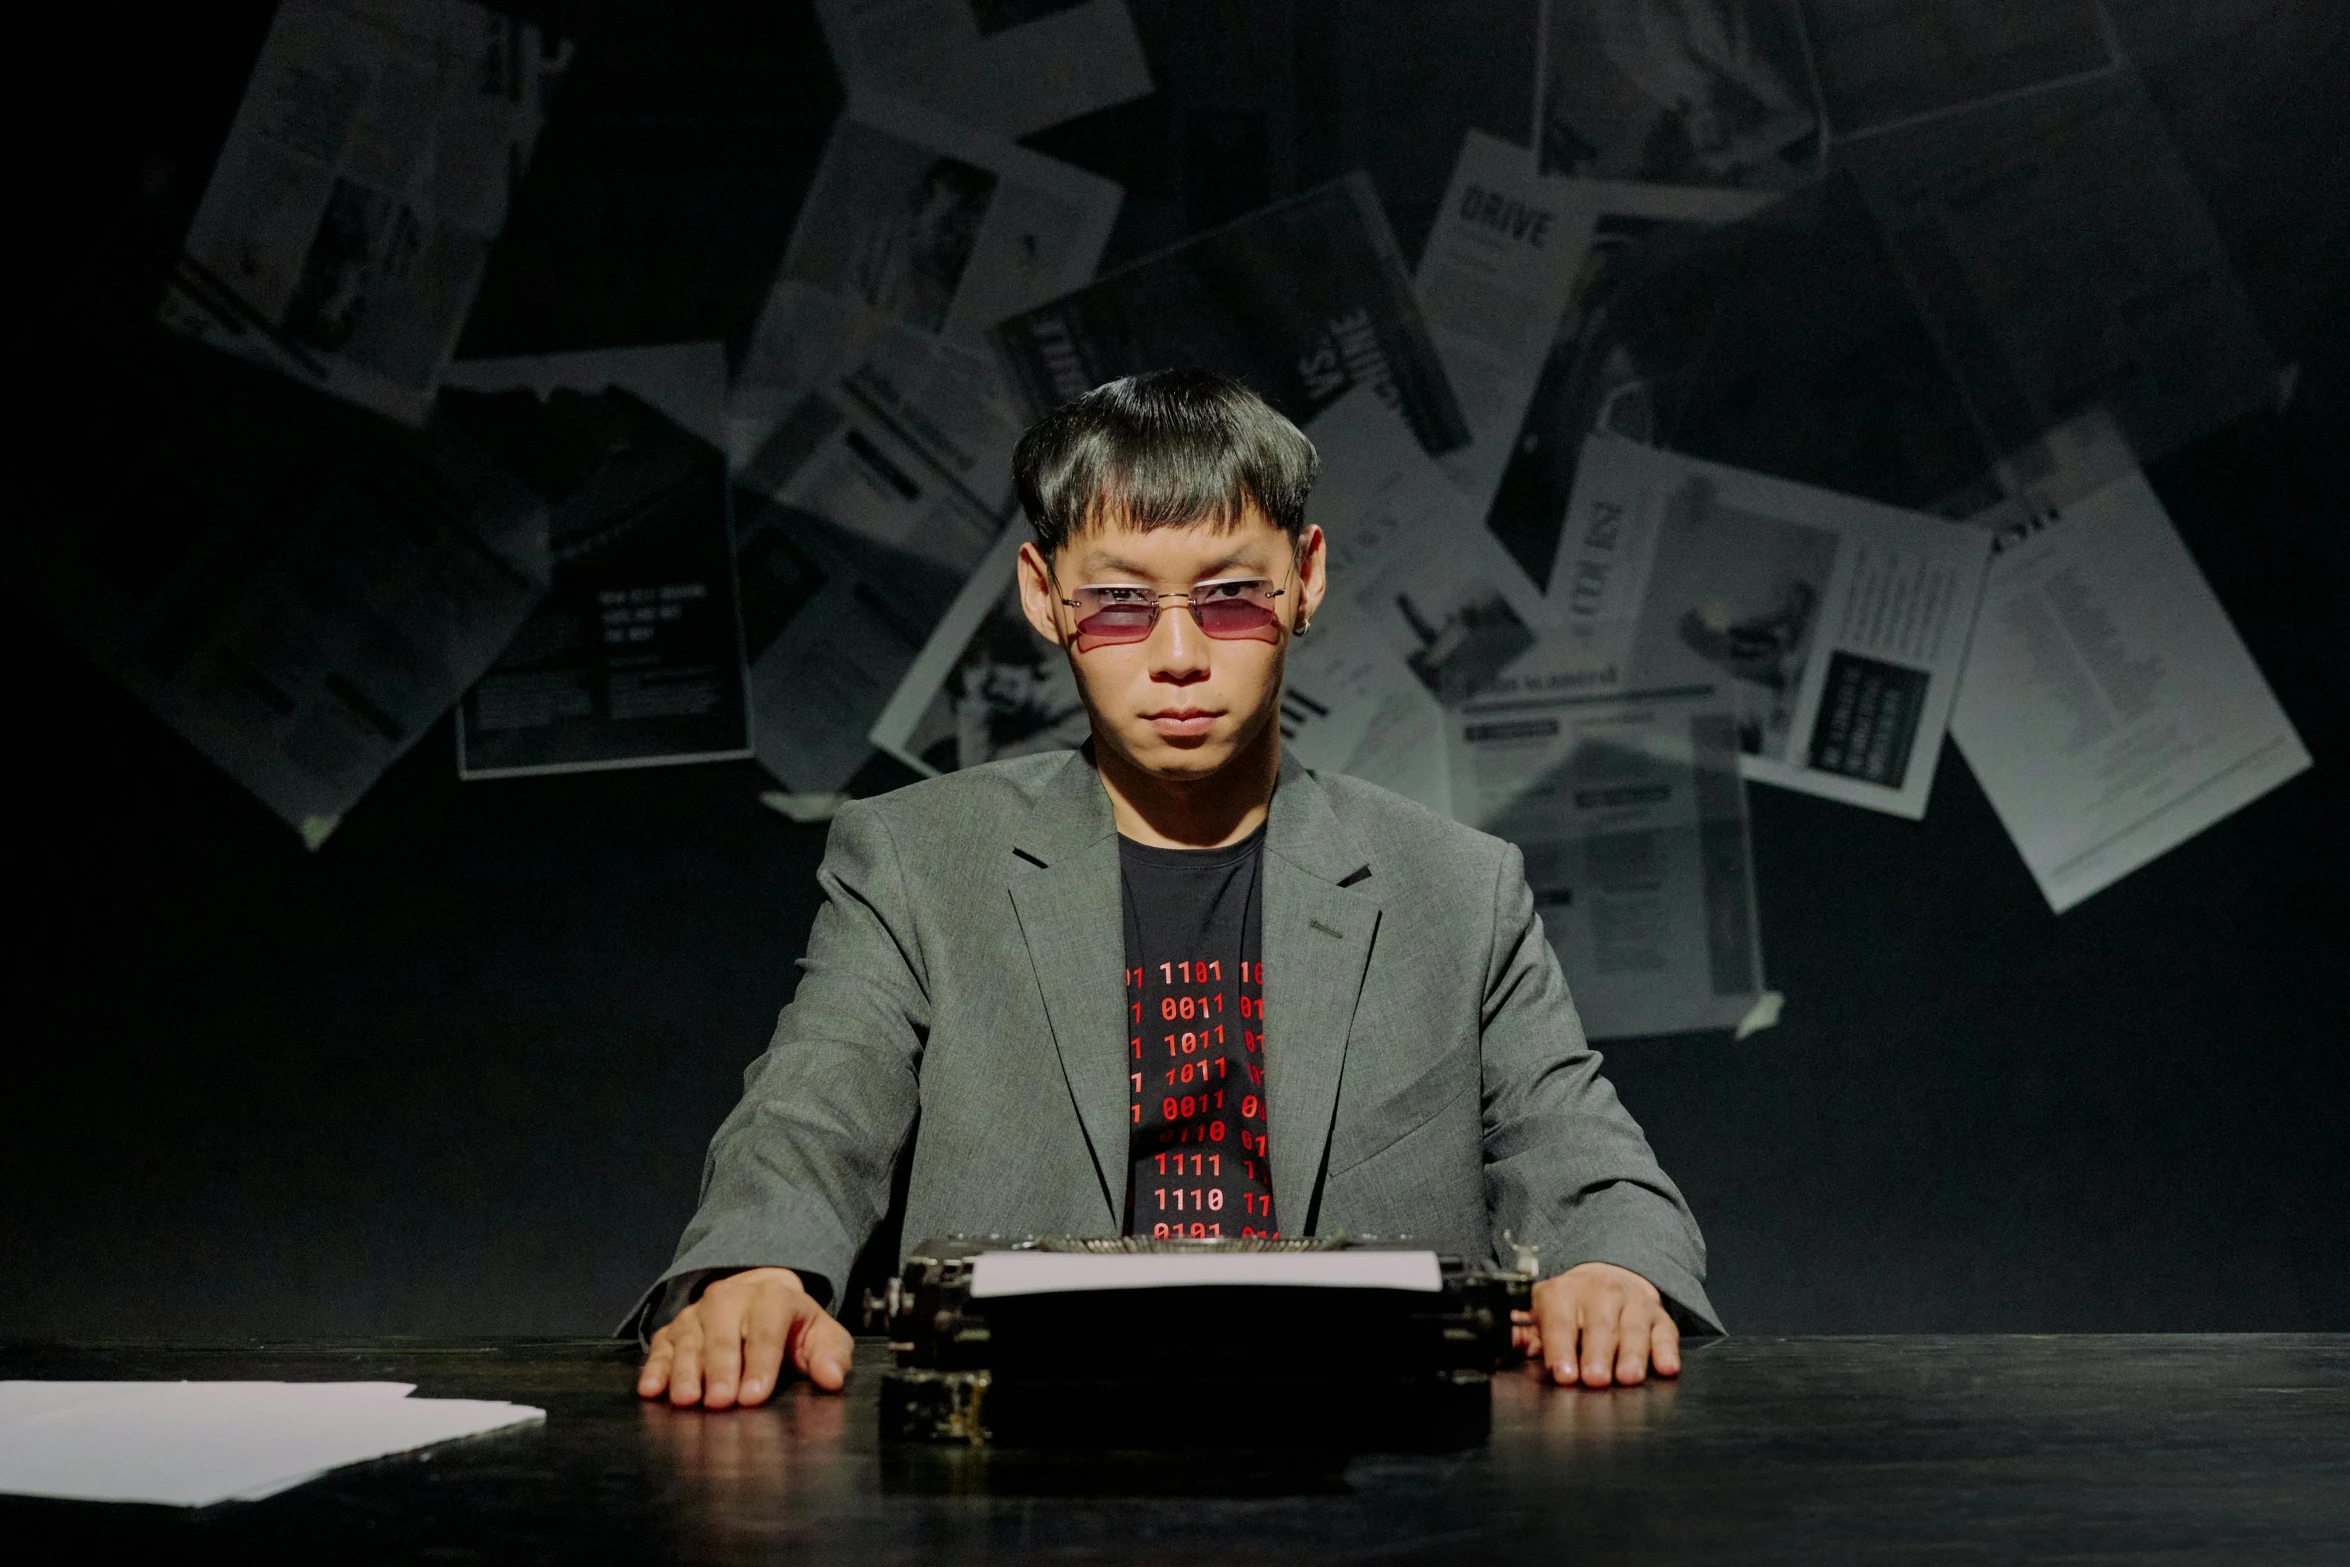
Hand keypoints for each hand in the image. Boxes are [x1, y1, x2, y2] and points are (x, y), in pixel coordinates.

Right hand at [637, 1267, 853, 1406]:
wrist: (761, 1297)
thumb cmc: (792, 1327)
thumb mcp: (821, 1336)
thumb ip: (831, 1356)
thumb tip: (832, 1378)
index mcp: (773, 1298)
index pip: (766, 1329)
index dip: (760, 1363)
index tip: (753, 1397)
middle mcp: (731, 1299)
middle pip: (723, 1333)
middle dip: (720, 1369)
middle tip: (719, 1402)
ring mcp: (699, 1313)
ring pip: (689, 1339)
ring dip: (685, 1370)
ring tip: (686, 1400)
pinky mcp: (675, 1328)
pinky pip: (661, 1345)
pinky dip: (655, 1367)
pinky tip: (651, 1389)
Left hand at [1518, 1262, 1680, 1387]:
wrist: (1606, 1281)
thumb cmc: (1569, 1311)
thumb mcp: (1540, 1317)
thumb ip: (1518, 1337)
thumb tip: (1494, 1352)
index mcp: (1562, 1294)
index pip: (1559, 1322)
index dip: (1560, 1349)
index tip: (1563, 1375)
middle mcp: (1599, 1293)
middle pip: (1599, 1325)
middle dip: (1597, 1353)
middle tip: (1595, 1379)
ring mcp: (1632, 1303)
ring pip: (1633, 1328)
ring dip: (1631, 1354)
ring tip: (1627, 1377)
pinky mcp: (1659, 1317)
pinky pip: (1666, 1333)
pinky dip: (1666, 1350)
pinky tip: (1666, 1368)